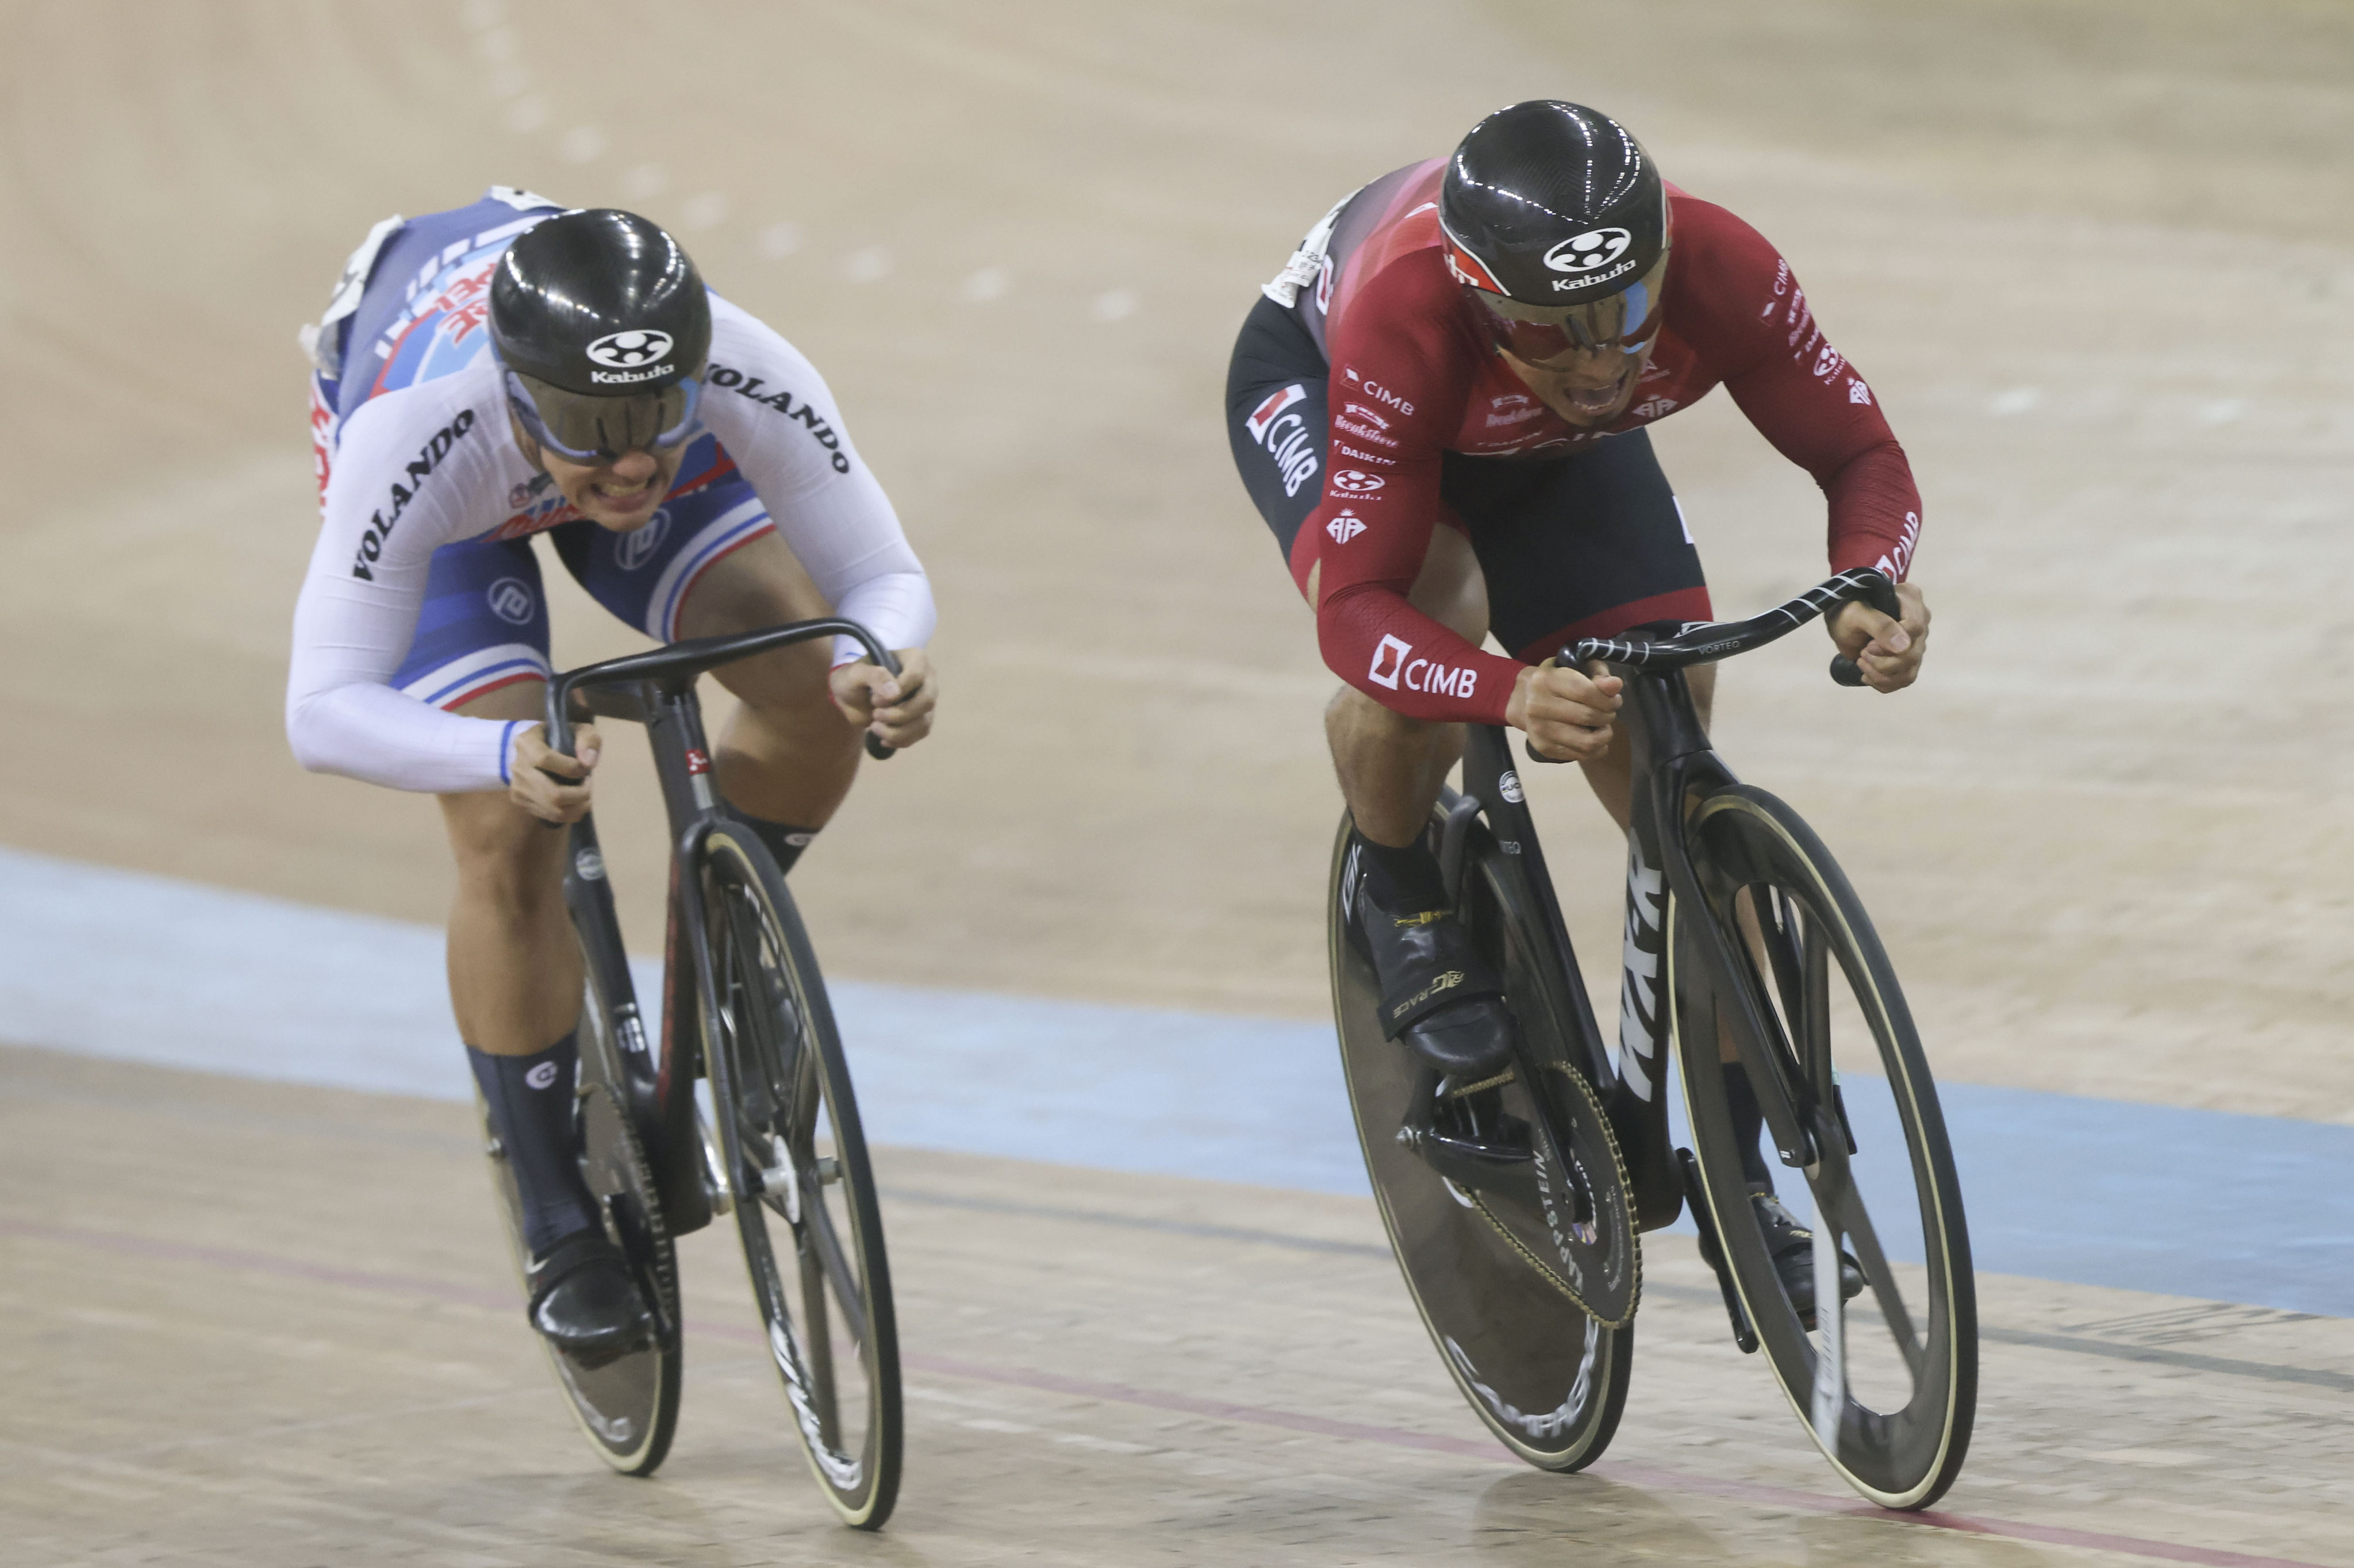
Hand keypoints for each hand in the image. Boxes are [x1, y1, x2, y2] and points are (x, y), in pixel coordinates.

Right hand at [509, 722, 599, 822]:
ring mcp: (517, 787)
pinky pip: (550, 816)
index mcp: (526, 743)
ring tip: (586, 796)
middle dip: (580, 794)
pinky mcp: (520, 801)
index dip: (571, 768)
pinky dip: (570, 814)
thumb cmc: (561, 738)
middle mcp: (518, 766)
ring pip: (553, 809)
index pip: (545, 759)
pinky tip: (577, 803)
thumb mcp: (579, 730)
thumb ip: (588, 740)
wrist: (536, 750)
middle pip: (552, 793)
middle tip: (590, 785)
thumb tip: (588, 762)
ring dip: (578, 806)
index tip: (585, 768)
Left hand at [830, 647, 935, 749]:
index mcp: (915, 659)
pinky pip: (920, 733)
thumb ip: (874, 676)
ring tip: (874, 727)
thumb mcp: (856, 673)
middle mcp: (927, 679)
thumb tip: (895, 693)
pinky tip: (883, 738)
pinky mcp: (922, 718)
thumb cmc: (854, 679)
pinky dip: (901, 740)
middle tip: (875, 715)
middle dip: (898, 714)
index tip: (874, 700)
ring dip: (898, 731)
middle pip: (926, 701)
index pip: (916, 676)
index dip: (897, 692)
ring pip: (924, 721)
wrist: (851, 696)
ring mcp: (926, 700)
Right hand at [1505, 658, 1623, 761]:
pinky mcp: (1544, 748)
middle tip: (1609, 712)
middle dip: (1608, 715)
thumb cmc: (1556, 680)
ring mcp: (1539, 730)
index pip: (1586, 692)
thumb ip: (1598, 674)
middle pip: (1588, 716)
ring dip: (1604, 735)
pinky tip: (1594, 737)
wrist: (1523, 700)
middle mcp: (1538, 706)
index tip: (1615, 700)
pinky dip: (1596, 748)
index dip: (1608, 698)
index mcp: (1545, 681)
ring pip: (1587, 742)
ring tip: (1603, 726)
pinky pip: (1581, 755)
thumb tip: (1615, 686)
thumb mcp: (1577, 668)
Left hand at [1827, 581, 1930, 692]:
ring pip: (1910, 671)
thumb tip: (1903, 647)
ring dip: (1881, 675)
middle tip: (1862, 653)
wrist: (1842, 621)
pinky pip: (1904, 679)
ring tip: (1861, 662)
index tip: (1869, 645)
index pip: (1915, 628)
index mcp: (1911, 599)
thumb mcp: (1856, 613)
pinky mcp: (1908, 659)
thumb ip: (1879, 625)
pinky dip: (1883, 683)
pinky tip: (1867, 675)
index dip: (1891, 642)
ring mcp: (1916, 642)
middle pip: (1913, 654)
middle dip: (1883, 661)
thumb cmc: (1846, 610)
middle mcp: (1920, 621)